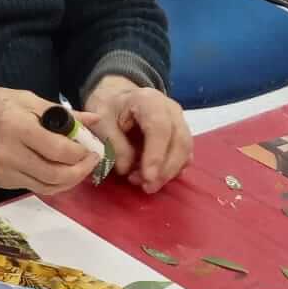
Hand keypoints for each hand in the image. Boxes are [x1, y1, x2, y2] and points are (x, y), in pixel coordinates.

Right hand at [0, 87, 102, 195]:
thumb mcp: (22, 98)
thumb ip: (59, 112)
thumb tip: (92, 120)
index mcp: (18, 128)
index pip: (60, 151)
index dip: (82, 153)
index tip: (91, 148)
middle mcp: (10, 155)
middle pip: (57, 176)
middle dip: (81, 171)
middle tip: (90, 160)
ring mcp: (3, 172)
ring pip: (47, 187)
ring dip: (68, 180)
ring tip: (76, 167)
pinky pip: (32, 186)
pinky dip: (49, 181)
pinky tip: (54, 169)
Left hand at [84, 76, 192, 193]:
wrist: (119, 100)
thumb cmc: (109, 111)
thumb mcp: (102, 123)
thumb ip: (114, 144)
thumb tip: (126, 169)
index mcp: (149, 101)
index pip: (159, 128)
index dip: (156, 155)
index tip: (147, 178)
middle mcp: (171, 109)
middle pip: (180, 141)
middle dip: (165, 169)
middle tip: (147, 188)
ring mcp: (180, 121)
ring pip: (186, 150)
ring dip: (169, 172)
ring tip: (146, 185)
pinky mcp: (182, 134)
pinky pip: (185, 155)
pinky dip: (173, 170)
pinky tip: (157, 179)